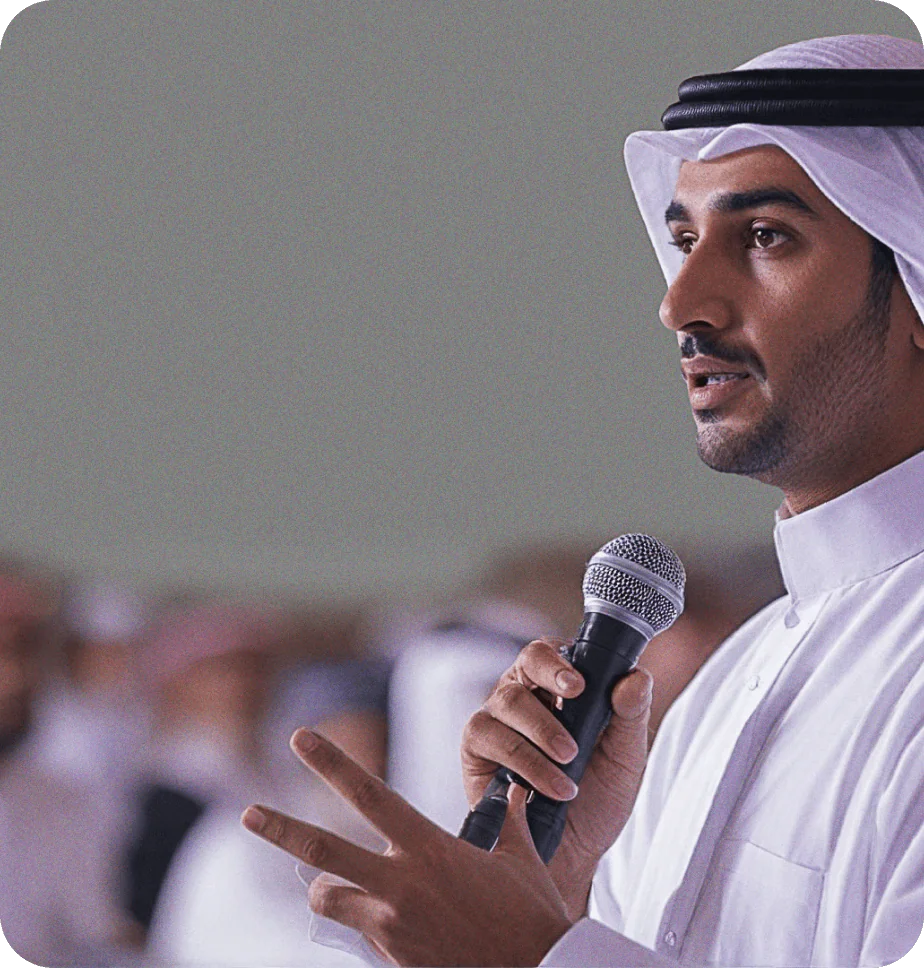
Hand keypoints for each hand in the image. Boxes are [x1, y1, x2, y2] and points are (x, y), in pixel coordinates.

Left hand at [242, 729, 572, 966]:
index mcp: (429, 848)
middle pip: (323, 848)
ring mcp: (390, 926)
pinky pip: (360, 936)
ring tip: (337, 885)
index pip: (369, 793)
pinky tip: (395, 931)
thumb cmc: (535, 917)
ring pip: (329, 898)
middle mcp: (400, 883)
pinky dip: (365, 926)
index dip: (331, 762)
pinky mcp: (392, 960)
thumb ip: (511, 825)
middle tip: (247, 812)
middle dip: (280, 828)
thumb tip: (517, 796)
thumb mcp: (521, 862)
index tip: (302, 738)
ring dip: (328, 889)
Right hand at [460, 638, 651, 916]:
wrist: (572, 854)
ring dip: (542, 733)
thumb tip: (637, 677)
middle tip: (574, 701)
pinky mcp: (476, 747)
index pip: (555, 651)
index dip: (561, 660)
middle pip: (526, 663)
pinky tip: (545, 786)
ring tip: (569, 766)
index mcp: (560, 686)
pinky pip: (489, 736)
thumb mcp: (625, 758)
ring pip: (508, 700)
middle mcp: (526, 693)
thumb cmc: (597, 799)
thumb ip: (632, 715)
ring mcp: (498, 717)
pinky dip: (522, 762)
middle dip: (550, 679)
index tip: (579, 683)